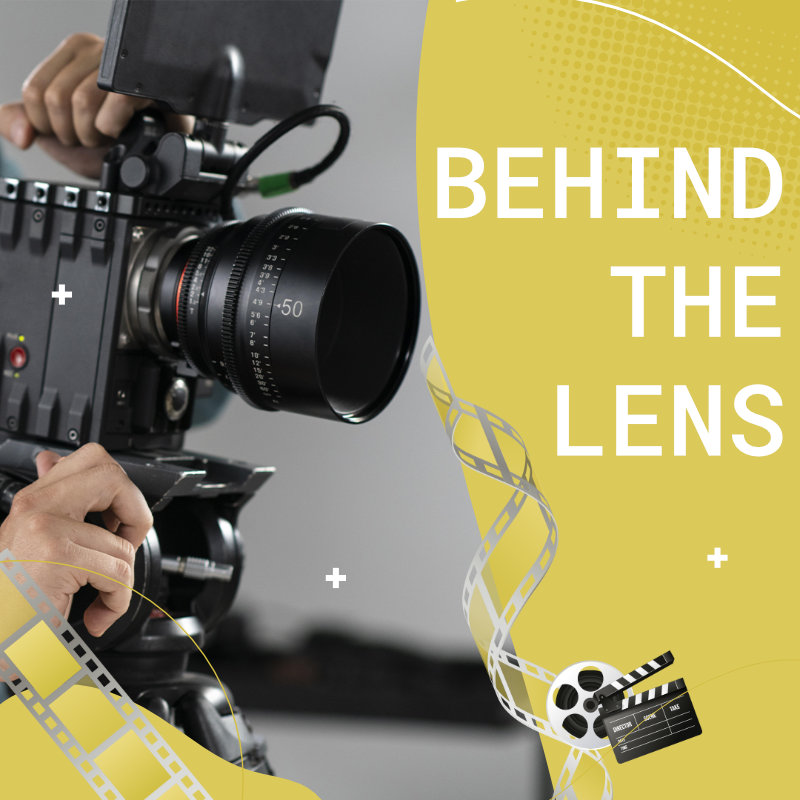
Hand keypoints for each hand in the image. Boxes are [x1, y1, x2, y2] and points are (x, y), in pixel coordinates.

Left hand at [0, 33, 165, 178]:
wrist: (154, 152)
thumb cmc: (113, 139)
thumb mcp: (57, 132)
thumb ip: (21, 122)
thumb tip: (21, 133)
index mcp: (71, 54)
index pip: (35, 92)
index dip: (49, 126)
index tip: (72, 131)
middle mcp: (96, 50)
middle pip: (57, 99)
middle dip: (73, 134)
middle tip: (94, 137)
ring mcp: (121, 64)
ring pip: (82, 102)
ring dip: (94, 134)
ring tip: (109, 135)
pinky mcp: (145, 83)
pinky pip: (114, 104)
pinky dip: (113, 128)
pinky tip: (123, 131)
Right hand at [0, 442, 152, 635]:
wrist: (1, 640)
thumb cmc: (17, 601)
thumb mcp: (33, 543)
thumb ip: (53, 504)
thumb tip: (52, 460)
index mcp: (33, 500)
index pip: (93, 459)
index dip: (120, 490)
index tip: (117, 522)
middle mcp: (35, 507)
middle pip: (113, 477)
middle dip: (135, 514)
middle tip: (122, 545)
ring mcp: (44, 529)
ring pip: (122, 542)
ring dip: (121, 580)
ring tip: (98, 596)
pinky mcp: (57, 558)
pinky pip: (117, 573)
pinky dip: (117, 600)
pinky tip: (96, 613)